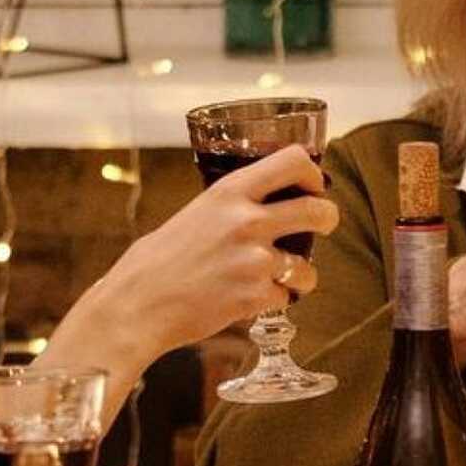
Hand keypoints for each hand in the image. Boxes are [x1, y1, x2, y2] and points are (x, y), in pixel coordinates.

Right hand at [55, 147, 339, 379]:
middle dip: (328, 219)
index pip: (293, 160)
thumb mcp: (195, 214)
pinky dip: (275, 301)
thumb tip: (268, 203)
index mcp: (229, 192)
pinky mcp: (254, 296)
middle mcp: (246, 220)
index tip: (312, 187)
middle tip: (322, 226)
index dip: (312, 173)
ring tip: (279, 278)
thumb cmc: (159, 261)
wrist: (136, 304)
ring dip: (302, 275)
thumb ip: (232, 207)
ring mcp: (253, 260)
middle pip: (318, 210)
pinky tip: (252, 299)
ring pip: (309, 267)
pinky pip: (286, 297)